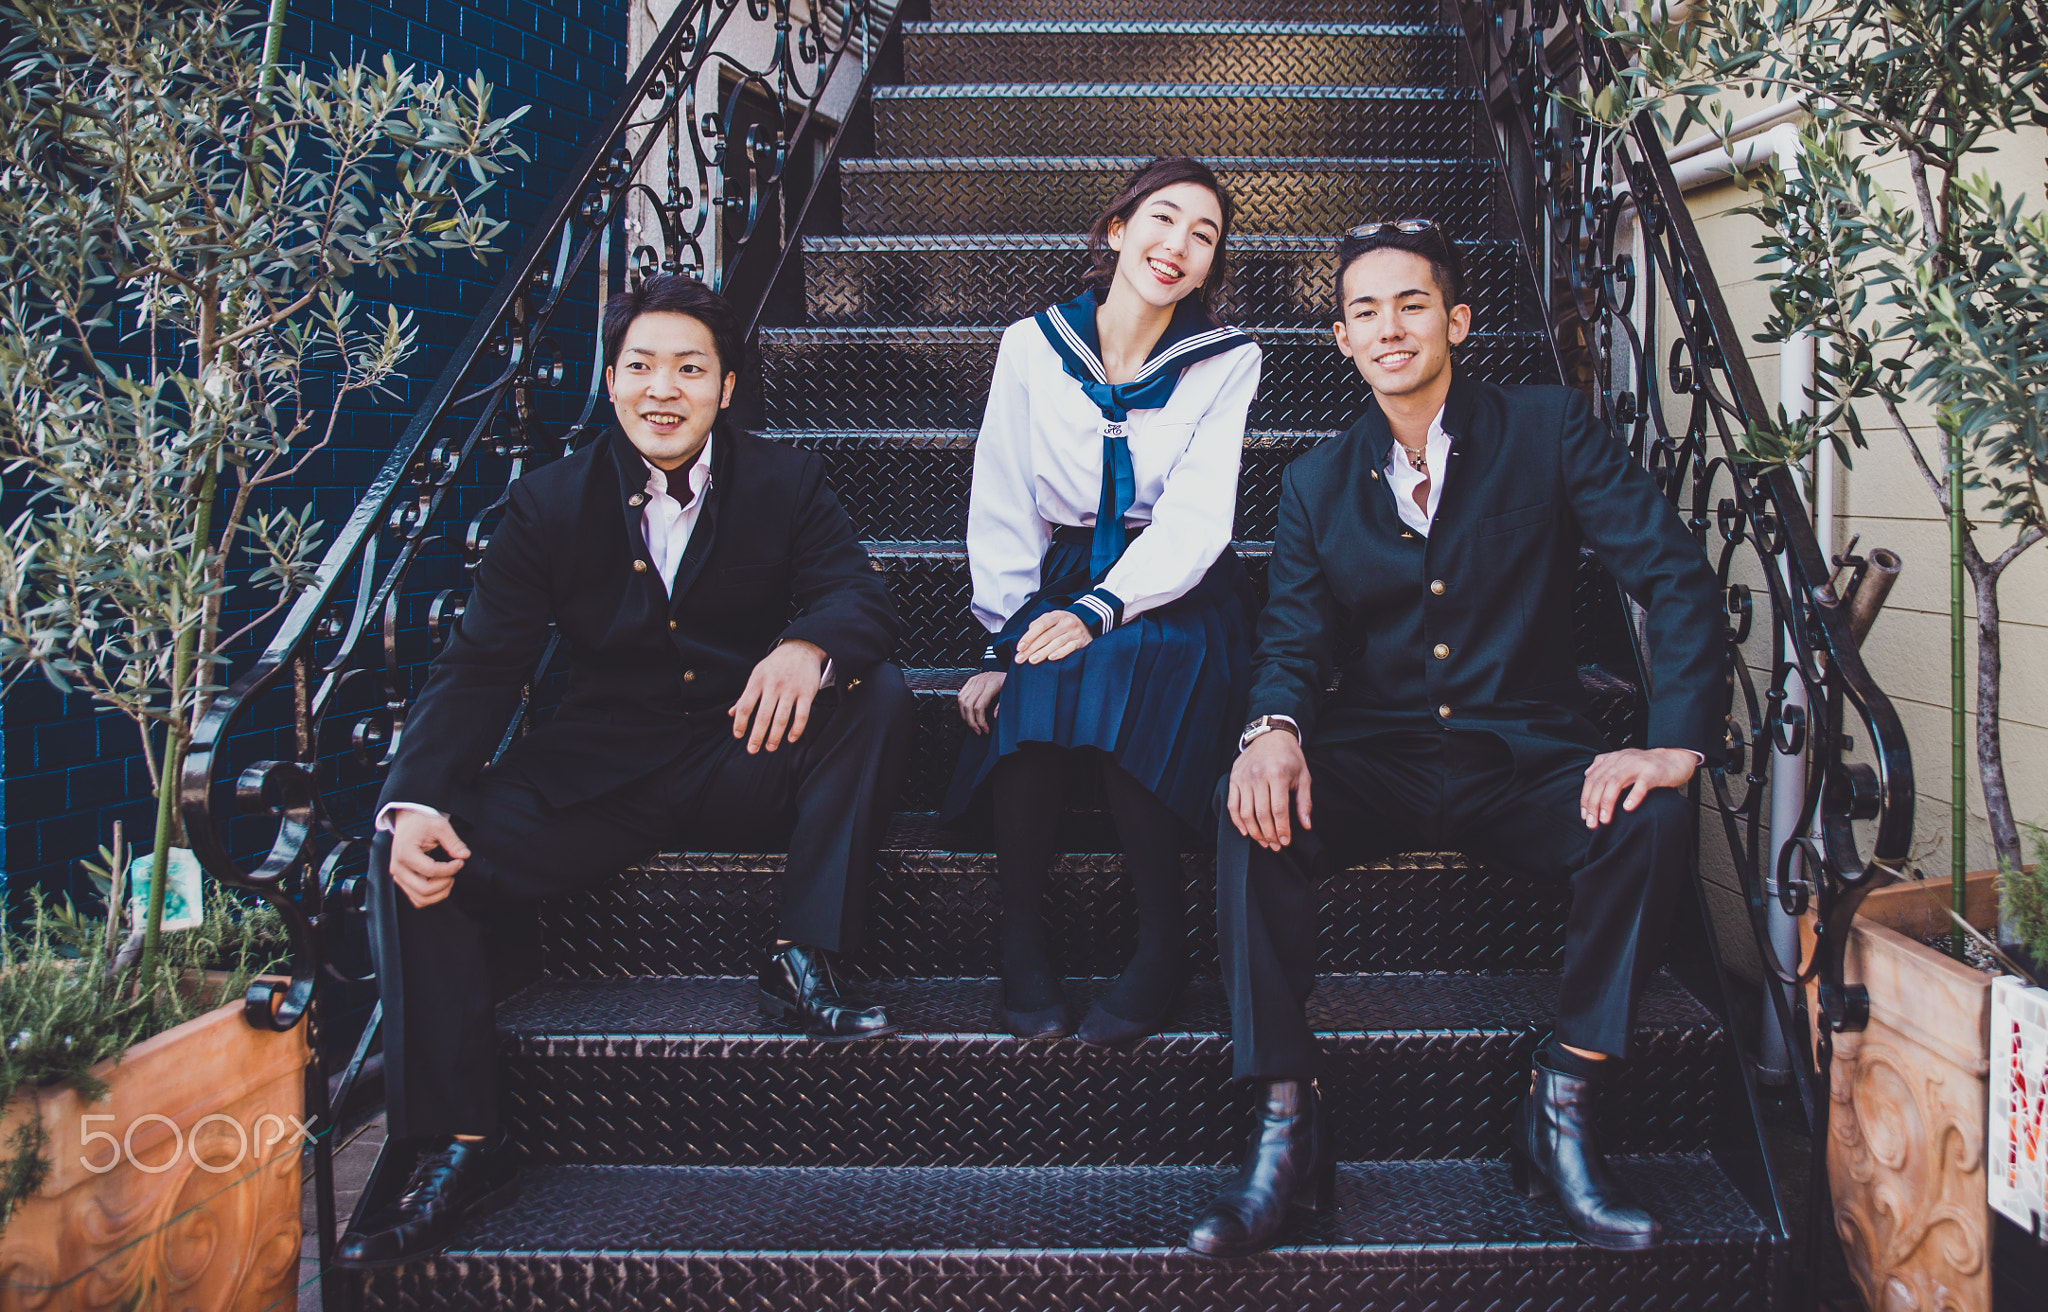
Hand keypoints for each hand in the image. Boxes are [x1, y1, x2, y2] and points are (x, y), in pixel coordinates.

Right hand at [388, 808, 469, 908]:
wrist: (407, 823)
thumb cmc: (422, 824)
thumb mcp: (440, 826)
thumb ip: (454, 841)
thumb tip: (464, 855)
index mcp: (405, 853)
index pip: (431, 870)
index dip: (450, 869)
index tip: (460, 861)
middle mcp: (398, 868)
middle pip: (424, 889)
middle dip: (445, 884)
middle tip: (454, 871)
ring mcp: (398, 877)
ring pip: (420, 900)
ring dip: (440, 893)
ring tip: (449, 879)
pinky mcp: (402, 882)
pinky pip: (417, 899)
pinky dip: (432, 897)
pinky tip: (441, 883)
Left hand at [731, 639, 826, 753]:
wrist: (801, 649)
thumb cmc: (775, 666)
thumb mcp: (757, 675)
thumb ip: (746, 695)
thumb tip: (732, 714)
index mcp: (758, 680)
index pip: (745, 705)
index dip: (740, 722)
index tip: (739, 736)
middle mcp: (773, 685)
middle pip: (763, 715)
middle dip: (757, 736)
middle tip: (752, 750)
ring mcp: (791, 689)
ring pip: (782, 718)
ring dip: (775, 736)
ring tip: (770, 748)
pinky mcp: (807, 692)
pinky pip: (802, 715)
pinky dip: (797, 729)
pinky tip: (791, 738)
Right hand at [958, 670, 1005, 733]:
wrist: (1011, 670)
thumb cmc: (1011, 681)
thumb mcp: (1011, 693)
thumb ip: (1002, 705)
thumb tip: (994, 716)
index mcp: (991, 685)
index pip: (979, 706)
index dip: (980, 721)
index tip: (985, 729)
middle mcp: (980, 682)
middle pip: (968, 705)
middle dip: (971, 721)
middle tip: (977, 730)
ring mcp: (974, 680)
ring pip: (962, 700)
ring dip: (965, 715)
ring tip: (971, 724)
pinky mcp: (971, 680)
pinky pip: (961, 694)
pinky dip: (962, 706)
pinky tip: (967, 713)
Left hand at [1014, 611, 1091, 664]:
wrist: (1087, 623)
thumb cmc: (1064, 624)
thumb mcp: (1052, 619)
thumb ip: (1039, 624)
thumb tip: (1027, 634)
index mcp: (1056, 615)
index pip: (1041, 625)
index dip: (1029, 636)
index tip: (1020, 647)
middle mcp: (1066, 622)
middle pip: (1046, 636)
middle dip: (1032, 648)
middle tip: (1021, 658)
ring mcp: (1075, 632)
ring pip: (1057, 642)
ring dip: (1043, 652)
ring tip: (1032, 660)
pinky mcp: (1081, 641)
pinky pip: (1070, 647)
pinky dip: (1061, 653)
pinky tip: (1051, 658)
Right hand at [1227, 728, 1311, 850]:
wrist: (1270, 735)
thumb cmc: (1290, 757)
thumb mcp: (1303, 776)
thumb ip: (1304, 802)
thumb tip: (1306, 825)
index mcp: (1278, 774)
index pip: (1279, 810)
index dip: (1282, 829)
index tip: (1285, 842)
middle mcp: (1258, 775)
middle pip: (1262, 814)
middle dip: (1269, 835)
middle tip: (1275, 846)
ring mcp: (1243, 777)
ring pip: (1245, 813)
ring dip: (1254, 832)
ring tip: (1263, 841)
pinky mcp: (1233, 779)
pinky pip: (1232, 805)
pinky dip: (1237, 821)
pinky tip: (1246, 831)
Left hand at [1579, 747, 1698, 827]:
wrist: (1675, 759)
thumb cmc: (1648, 765)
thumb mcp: (1624, 761)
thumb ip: (1604, 764)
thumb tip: (1587, 773)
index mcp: (1613, 760)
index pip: (1593, 779)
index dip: (1586, 798)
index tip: (1585, 816)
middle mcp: (1622, 760)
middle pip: (1601, 782)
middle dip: (1593, 804)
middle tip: (1592, 823)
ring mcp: (1638, 765)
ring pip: (1616, 782)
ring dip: (1607, 802)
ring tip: (1605, 819)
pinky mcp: (1653, 772)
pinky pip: (1642, 784)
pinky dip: (1633, 796)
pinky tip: (1628, 808)